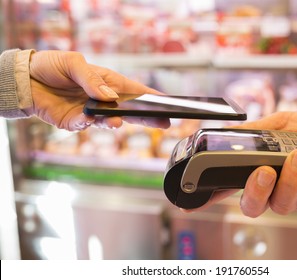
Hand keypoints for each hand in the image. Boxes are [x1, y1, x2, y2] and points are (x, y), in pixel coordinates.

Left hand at [29, 50, 169, 130]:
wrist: (25, 81)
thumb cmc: (52, 66)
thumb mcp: (73, 63)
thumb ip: (92, 79)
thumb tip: (110, 96)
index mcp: (107, 81)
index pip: (134, 90)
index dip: (151, 97)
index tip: (168, 104)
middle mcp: (103, 98)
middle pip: (131, 110)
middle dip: (147, 117)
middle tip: (164, 122)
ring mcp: (91, 112)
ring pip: (112, 120)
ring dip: (117, 121)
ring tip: (120, 121)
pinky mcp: (77, 123)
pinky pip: (88, 125)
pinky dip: (93, 123)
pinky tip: (94, 118)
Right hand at [195, 111, 296, 216]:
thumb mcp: (278, 124)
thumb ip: (255, 131)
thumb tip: (229, 131)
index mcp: (255, 173)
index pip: (227, 189)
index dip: (207, 199)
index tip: (187, 205)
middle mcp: (271, 190)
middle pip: (252, 206)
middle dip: (256, 190)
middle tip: (264, 170)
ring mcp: (294, 198)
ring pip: (284, 203)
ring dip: (291, 177)